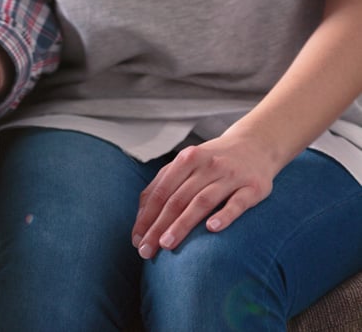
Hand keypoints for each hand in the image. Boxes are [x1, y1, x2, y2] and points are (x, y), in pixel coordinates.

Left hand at [131, 134, 279, 258]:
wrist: (257, 143)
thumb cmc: (212, 161)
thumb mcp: (186, 164)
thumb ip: (163, 185)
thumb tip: (141, 218)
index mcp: (186, 159)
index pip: (160, 192)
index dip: (146, 217)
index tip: (137, 240)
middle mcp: (207, 165)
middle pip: (177, 199)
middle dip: (158, 226)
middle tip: (147, 250)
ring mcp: (231, 175)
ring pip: (202, 201)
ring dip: (182, 224)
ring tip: (167, 244)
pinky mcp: (254, 187)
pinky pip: (238, 203)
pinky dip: (225, 215)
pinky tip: (212, 229)